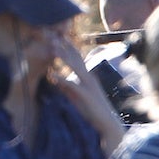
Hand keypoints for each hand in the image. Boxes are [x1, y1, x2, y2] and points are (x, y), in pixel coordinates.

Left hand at [40, 31, 125, 150]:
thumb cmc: (93, 112)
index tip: (54, 37)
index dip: (65, 46)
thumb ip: (66, 86)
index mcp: (87, 77)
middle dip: (63, 45)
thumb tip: (54, 77)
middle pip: (75, 57)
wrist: (107, 124)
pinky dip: (63, 79)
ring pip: (75, 67)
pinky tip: (52, 74)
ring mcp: (89, 85)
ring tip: (52, 46)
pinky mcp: (87, 95)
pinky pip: (73, 85)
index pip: (76, 57)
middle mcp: (89, 77)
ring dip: (63, 56)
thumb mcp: (76, 96)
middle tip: (51, 34)